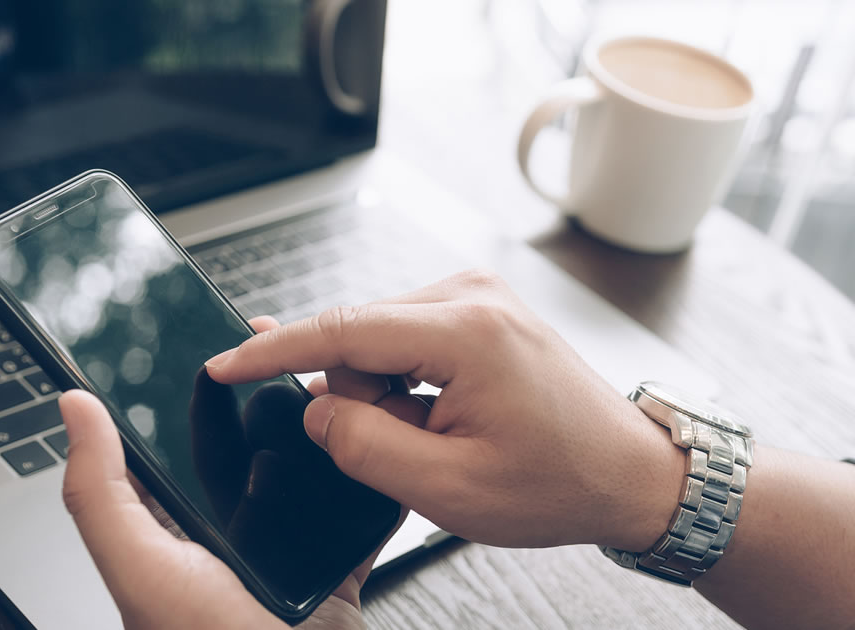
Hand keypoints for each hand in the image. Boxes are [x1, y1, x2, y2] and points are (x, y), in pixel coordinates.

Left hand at [58, 316, 404, 628]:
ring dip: (324, 433)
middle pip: (247, 449)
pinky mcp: (330, 567)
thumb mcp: (140, 568)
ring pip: (305, 474)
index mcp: (171, 530)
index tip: (207, 341)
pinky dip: (368, 484)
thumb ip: (99, 491)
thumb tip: (72, 408)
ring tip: (339, 385)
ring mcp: (282, 552)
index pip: (173, 444)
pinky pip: (353, 514)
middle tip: (288, 348)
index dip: (187, 393)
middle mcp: (225, 536)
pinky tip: (378, 448)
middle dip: (267, 399)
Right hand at [206, 270, 684, 550]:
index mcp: (467, 332)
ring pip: (377, 340)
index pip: (341, 330)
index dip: (275, 352)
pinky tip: (442, 416)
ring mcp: (476, 297)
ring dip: (388, 395)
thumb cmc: (562, 482)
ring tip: (443, 435)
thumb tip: (317, 409)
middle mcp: (471, 296)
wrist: (629, 472)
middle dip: (361, 397)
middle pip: (357, 336)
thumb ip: (367, 447)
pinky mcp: (478, 309)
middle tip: (415, 447)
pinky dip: (406, 383)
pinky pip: (405, 340)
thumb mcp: (451, 490)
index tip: (225, 363)